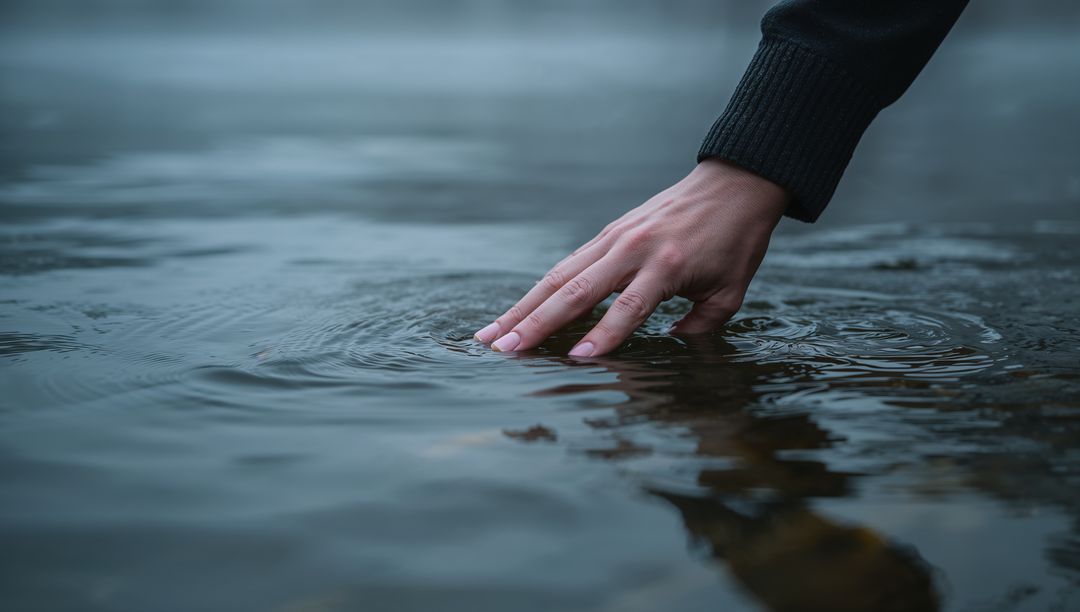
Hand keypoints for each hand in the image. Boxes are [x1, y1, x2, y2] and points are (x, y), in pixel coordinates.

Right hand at [474, 159, 788, 356]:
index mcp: (667, 265)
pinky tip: (516, 312)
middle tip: (504, 351)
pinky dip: (539, 290)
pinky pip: (567, 265)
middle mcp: (633, 249)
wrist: (733, 183)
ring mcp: (614, 237)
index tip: (575, 360)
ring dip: (522, 308)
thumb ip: (699, 326)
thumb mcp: (730, 292)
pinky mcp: (607, 232)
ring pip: (559, 276)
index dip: (603, 335)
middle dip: (537, 323)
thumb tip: (668, 347)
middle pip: (576, 290)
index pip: (629, 307)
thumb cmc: (736, 242)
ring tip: (490, 335)